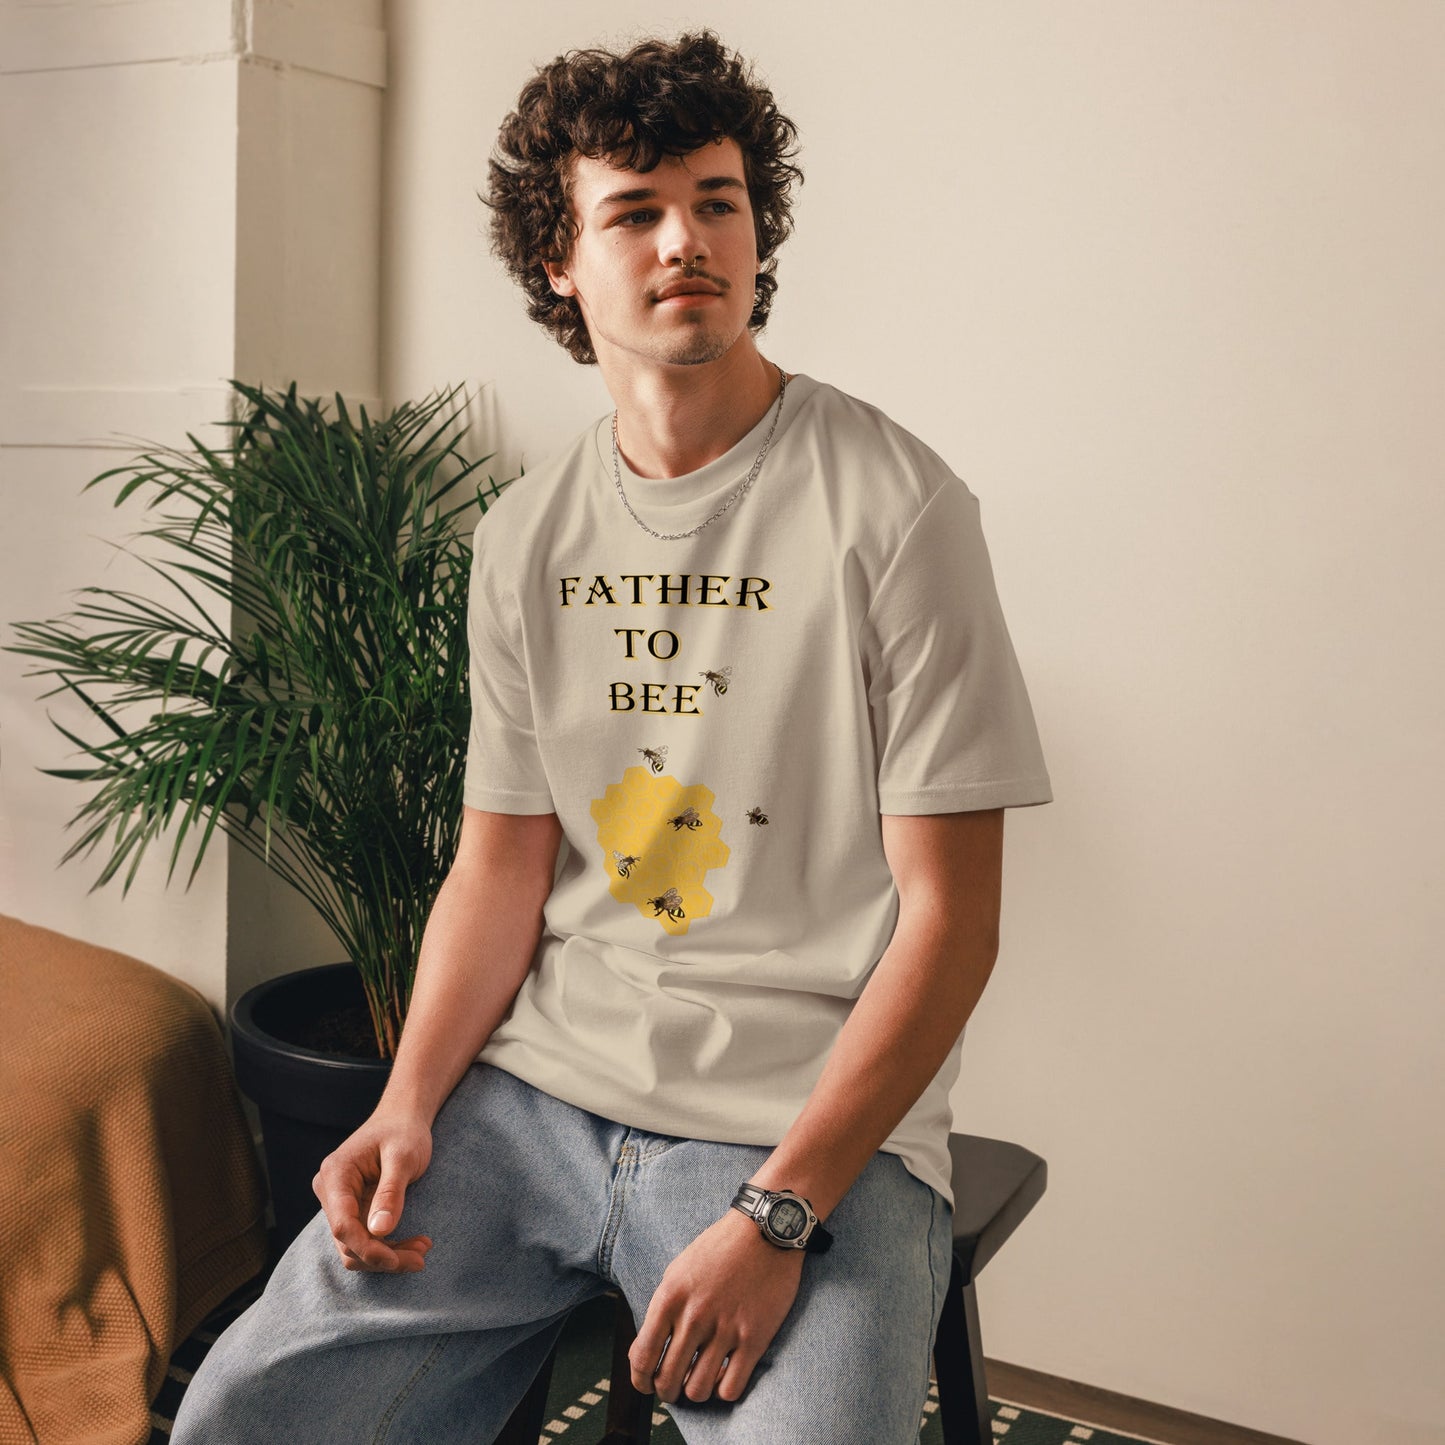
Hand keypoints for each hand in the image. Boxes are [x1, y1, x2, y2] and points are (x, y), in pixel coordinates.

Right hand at [311, 1110, 435, 1272]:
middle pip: (347, 1242)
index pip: (342, 1225)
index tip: (397, 1260)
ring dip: (388, 1256)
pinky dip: (388, 1247)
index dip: (367, 1248)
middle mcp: (330, 1191)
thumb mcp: (403, 1156)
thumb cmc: (404, 1131)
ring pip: (355, 1247)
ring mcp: (339, 1203)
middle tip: (421, 1257)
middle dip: (382, 1257)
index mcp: (336, 1174)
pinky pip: (364, 1240)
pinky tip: (414, 1245)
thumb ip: (391, 1192)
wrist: (402, 1118)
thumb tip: (379, 1232)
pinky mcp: (353, 1211)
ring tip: (422, 1250)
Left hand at [628, 1208, 807, 1404]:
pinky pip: (731, 1388)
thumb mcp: (678, 1271)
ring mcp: (725, 1329)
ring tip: (699, 1380)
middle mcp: (695, 1316)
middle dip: (666, 1392)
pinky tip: (725, 1375)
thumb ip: (661, 1310)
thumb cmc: (719, 1249)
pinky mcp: (755, 1338)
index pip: (643, 1358)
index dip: (640, 1381)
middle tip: (672, 1388)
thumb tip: (644, 1353)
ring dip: (694, 1392)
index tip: (646, 1385)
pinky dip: (724, 1391)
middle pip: (668, 1380)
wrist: (765, 1229)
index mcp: (670, 1297)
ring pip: (697, 1391)